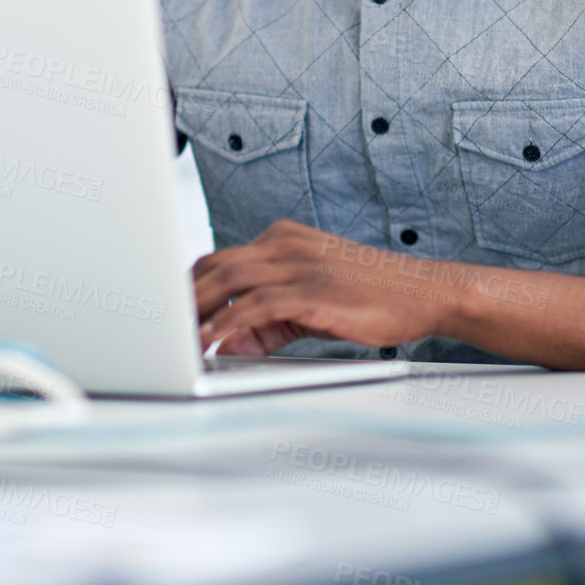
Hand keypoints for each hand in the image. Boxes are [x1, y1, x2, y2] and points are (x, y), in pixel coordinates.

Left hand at [192, 219, 458, 354]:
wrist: (423, 292)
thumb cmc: (370, 295)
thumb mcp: (311, 302)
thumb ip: (269, 321)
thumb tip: (229, 346)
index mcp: (283, 238)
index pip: (220, 259)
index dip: (189, 287)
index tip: (168, 313)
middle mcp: (286, 245)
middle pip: (216, 266)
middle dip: (184, 299)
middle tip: (161, 330)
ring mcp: (301, 265)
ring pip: (230, 282)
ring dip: (198, 313)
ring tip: (176, 340)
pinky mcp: (314, 291)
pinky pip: (258, 306)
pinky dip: (229, 325)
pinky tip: (212, 344)